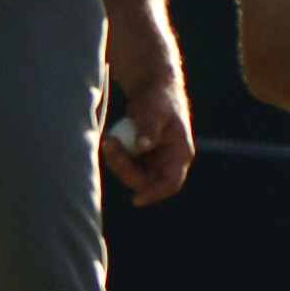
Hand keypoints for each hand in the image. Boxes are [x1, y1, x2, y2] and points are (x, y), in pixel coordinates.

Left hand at [100, 80, 194, 205]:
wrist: (153, 91)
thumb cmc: (157, 99)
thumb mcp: (153, 111)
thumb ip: (149, 128)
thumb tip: (143, 147)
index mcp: (180, 153)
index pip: (171, 182)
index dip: (155, 193)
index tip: (136, 199)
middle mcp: (170, 162)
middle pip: (147, 182)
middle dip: (126, 170)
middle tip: (110, 147)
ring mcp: (156, 162)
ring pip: (135, 176)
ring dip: (119, 164)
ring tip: (109, 141)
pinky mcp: (144, 159)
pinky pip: (128, 168)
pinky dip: (117, 159)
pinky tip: (112, 142)